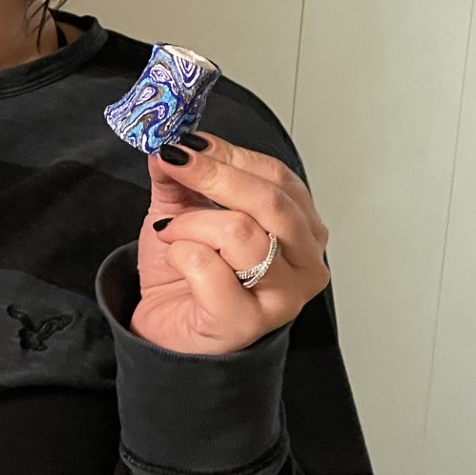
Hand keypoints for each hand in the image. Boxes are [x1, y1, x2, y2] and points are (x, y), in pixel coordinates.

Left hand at [132, 132, 330, 355]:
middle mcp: (306, 262)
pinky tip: (177, 261)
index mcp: (302, 227)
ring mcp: (282, 296)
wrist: (170, 332)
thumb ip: (181, 177)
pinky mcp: (246, 322)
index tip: (186, 142)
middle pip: (270, 202)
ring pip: (242, 233)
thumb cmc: (189, 277)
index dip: (229, 154)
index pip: (276, 177)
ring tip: (170, 231)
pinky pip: (210, 269)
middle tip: (172, 161)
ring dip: (192, 223)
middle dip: (214, 175)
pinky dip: (182, 254)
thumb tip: (170, 143)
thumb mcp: (184, 212)